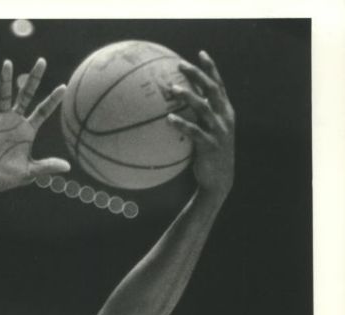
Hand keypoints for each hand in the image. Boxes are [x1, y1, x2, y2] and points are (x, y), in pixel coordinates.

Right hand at [0, 58, 69, 193]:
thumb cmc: (5, 177)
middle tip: (42, 61)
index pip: (42, 111)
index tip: (64, 86)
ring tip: (8, 64)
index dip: (52, 100)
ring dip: (6, 80)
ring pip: (4, 96)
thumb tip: (68, 167)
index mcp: (27, 130)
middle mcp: (14, 120)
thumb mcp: (29, 172)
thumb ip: (46, 166)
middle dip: (34, 79)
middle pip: (26, 94)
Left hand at [167, 51, 234, 198]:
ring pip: (204, 108)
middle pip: (212, 89)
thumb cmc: (209, 156)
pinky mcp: (210, 145)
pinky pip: (194, 132)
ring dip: (188, 96)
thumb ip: (200, 119)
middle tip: (181, 64)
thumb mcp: (209, 133)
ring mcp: (219, 131)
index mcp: (226, 112)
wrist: (219, 181)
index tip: (200, 53)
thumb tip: (178, 107)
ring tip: (172, 89)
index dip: (211, 68)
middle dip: (198, 75)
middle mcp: (225, 118)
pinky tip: (168, 119)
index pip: (218, 85)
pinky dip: (181, 124)